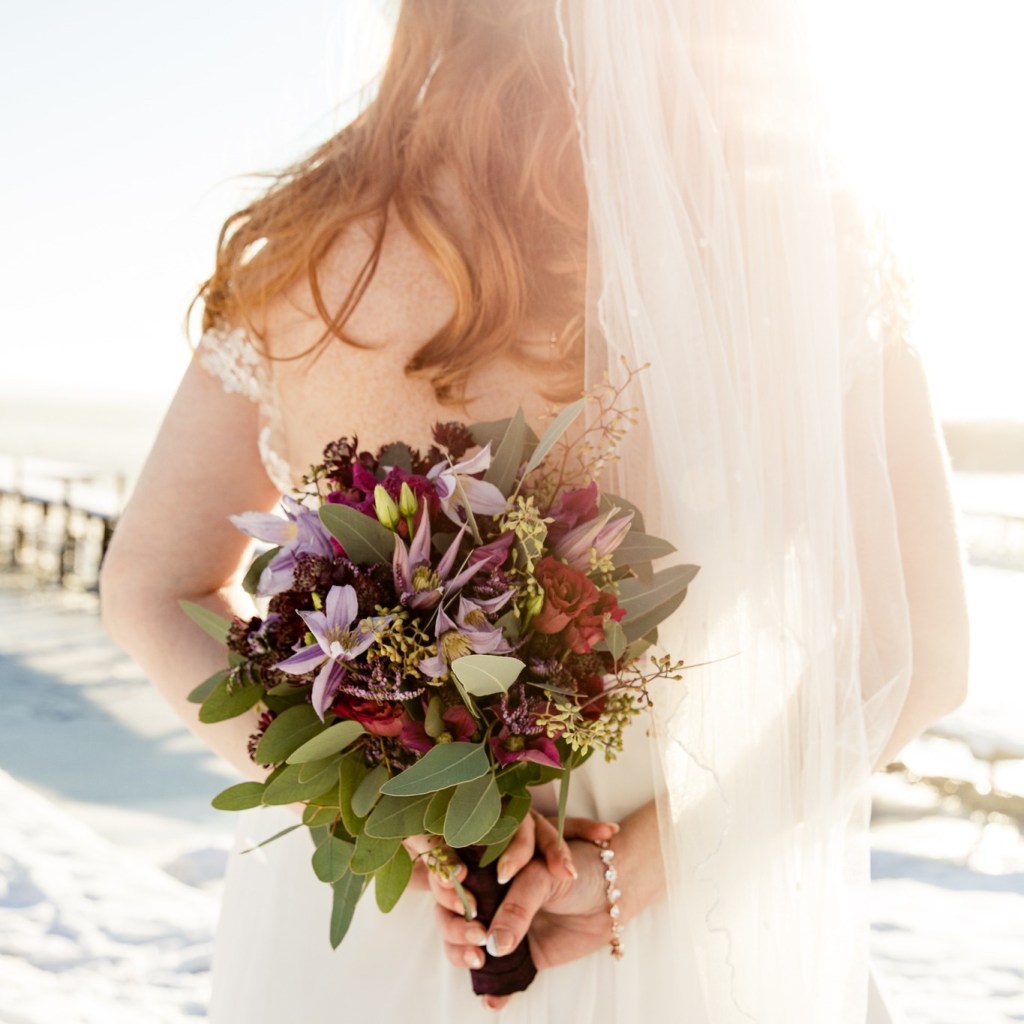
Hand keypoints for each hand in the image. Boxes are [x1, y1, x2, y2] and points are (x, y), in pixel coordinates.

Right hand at [422, 817, 618, 1010]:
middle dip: (455, 925)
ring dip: (462, 955)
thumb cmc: (580, 867)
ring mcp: (501, 925)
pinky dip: (491, 989)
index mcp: (490, 862)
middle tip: (478, 935)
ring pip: (464, 943)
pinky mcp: (519, 954)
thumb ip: (518, 907)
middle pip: (450, 912)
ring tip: (480, 963)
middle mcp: (489, 894)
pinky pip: (496, 976)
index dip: (448, 887)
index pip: (453, 873)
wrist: (615, 892)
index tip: (462, 901)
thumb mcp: (545, 877)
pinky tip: (492, 999)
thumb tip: (493, 945)